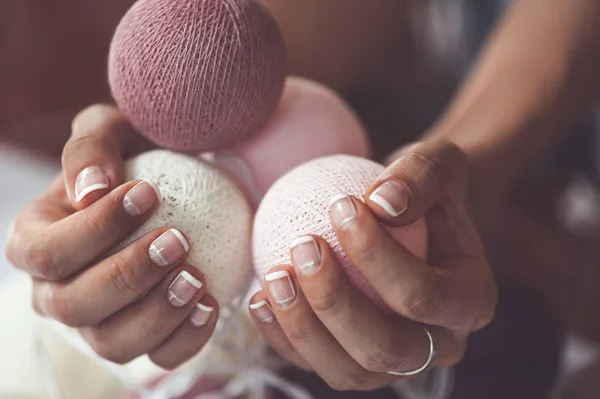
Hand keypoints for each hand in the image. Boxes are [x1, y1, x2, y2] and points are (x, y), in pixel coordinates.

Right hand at [5, 104, 217, 368]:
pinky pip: (157, 357)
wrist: (176, 190)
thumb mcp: (111, 131)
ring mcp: (97, 324)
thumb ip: (91, 147)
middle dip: (127, 276)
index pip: (50, 252)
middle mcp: (56, 292)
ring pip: (112, 343)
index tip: (149, 194)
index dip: (96, 230)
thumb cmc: (136, 157)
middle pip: (74, 306)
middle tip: (178, 240)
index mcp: (36, 243)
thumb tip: (91, 190)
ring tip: (198, 278)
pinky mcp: (141, 340)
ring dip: (157, 315)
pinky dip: (186, 340)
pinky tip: (212, 305)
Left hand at [247, 139, 496, 389]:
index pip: (423, 296)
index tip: (339, 206)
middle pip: (387, 350)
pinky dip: (284, 338)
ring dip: (304, 329)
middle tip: (303, 247)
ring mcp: (397, 361)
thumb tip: (382, 203)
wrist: (413, 213)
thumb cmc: (426, 188)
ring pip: (350, 372)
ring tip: (274, 274)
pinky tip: (259, 297)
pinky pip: (318, 364)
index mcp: (471, 300)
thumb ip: (421, 175)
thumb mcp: (439, 163)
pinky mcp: (357, 360)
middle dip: (336, 304)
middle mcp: (441, 344)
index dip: (376, 257)